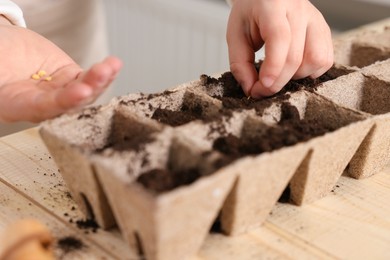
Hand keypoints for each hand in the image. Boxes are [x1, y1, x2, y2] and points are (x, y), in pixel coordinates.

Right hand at [0, 24, 121, 122]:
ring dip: (99, 81)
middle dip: (86, 92)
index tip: (80, 93)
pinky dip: (103, 73)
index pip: (42, 107)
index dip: (63, 101)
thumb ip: (4, 74)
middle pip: (69, 104)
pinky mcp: (71, 79)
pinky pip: (90, 79)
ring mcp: (59, 92)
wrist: (4, 47)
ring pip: (84, 92)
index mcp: (16, 106)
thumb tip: (7, 70)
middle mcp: (42, 105)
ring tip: (109, 68)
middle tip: (98, 78)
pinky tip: (113, 65)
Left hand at [226, 0, 332, 97]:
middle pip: (296, 56)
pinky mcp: (324, 30)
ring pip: (317, 59)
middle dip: (278, 81)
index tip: (261, 87)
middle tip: (261, 90)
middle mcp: (299, 10)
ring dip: (296, 77)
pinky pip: (326, 60)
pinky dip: (310, 73)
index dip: (273, 67)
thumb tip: (251, 90)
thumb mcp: (235, 35)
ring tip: (280, 74)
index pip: (280, 38)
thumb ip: (239, 64)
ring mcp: (316, 19)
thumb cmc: (249, 14)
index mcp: (272, 6)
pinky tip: (294, 70)